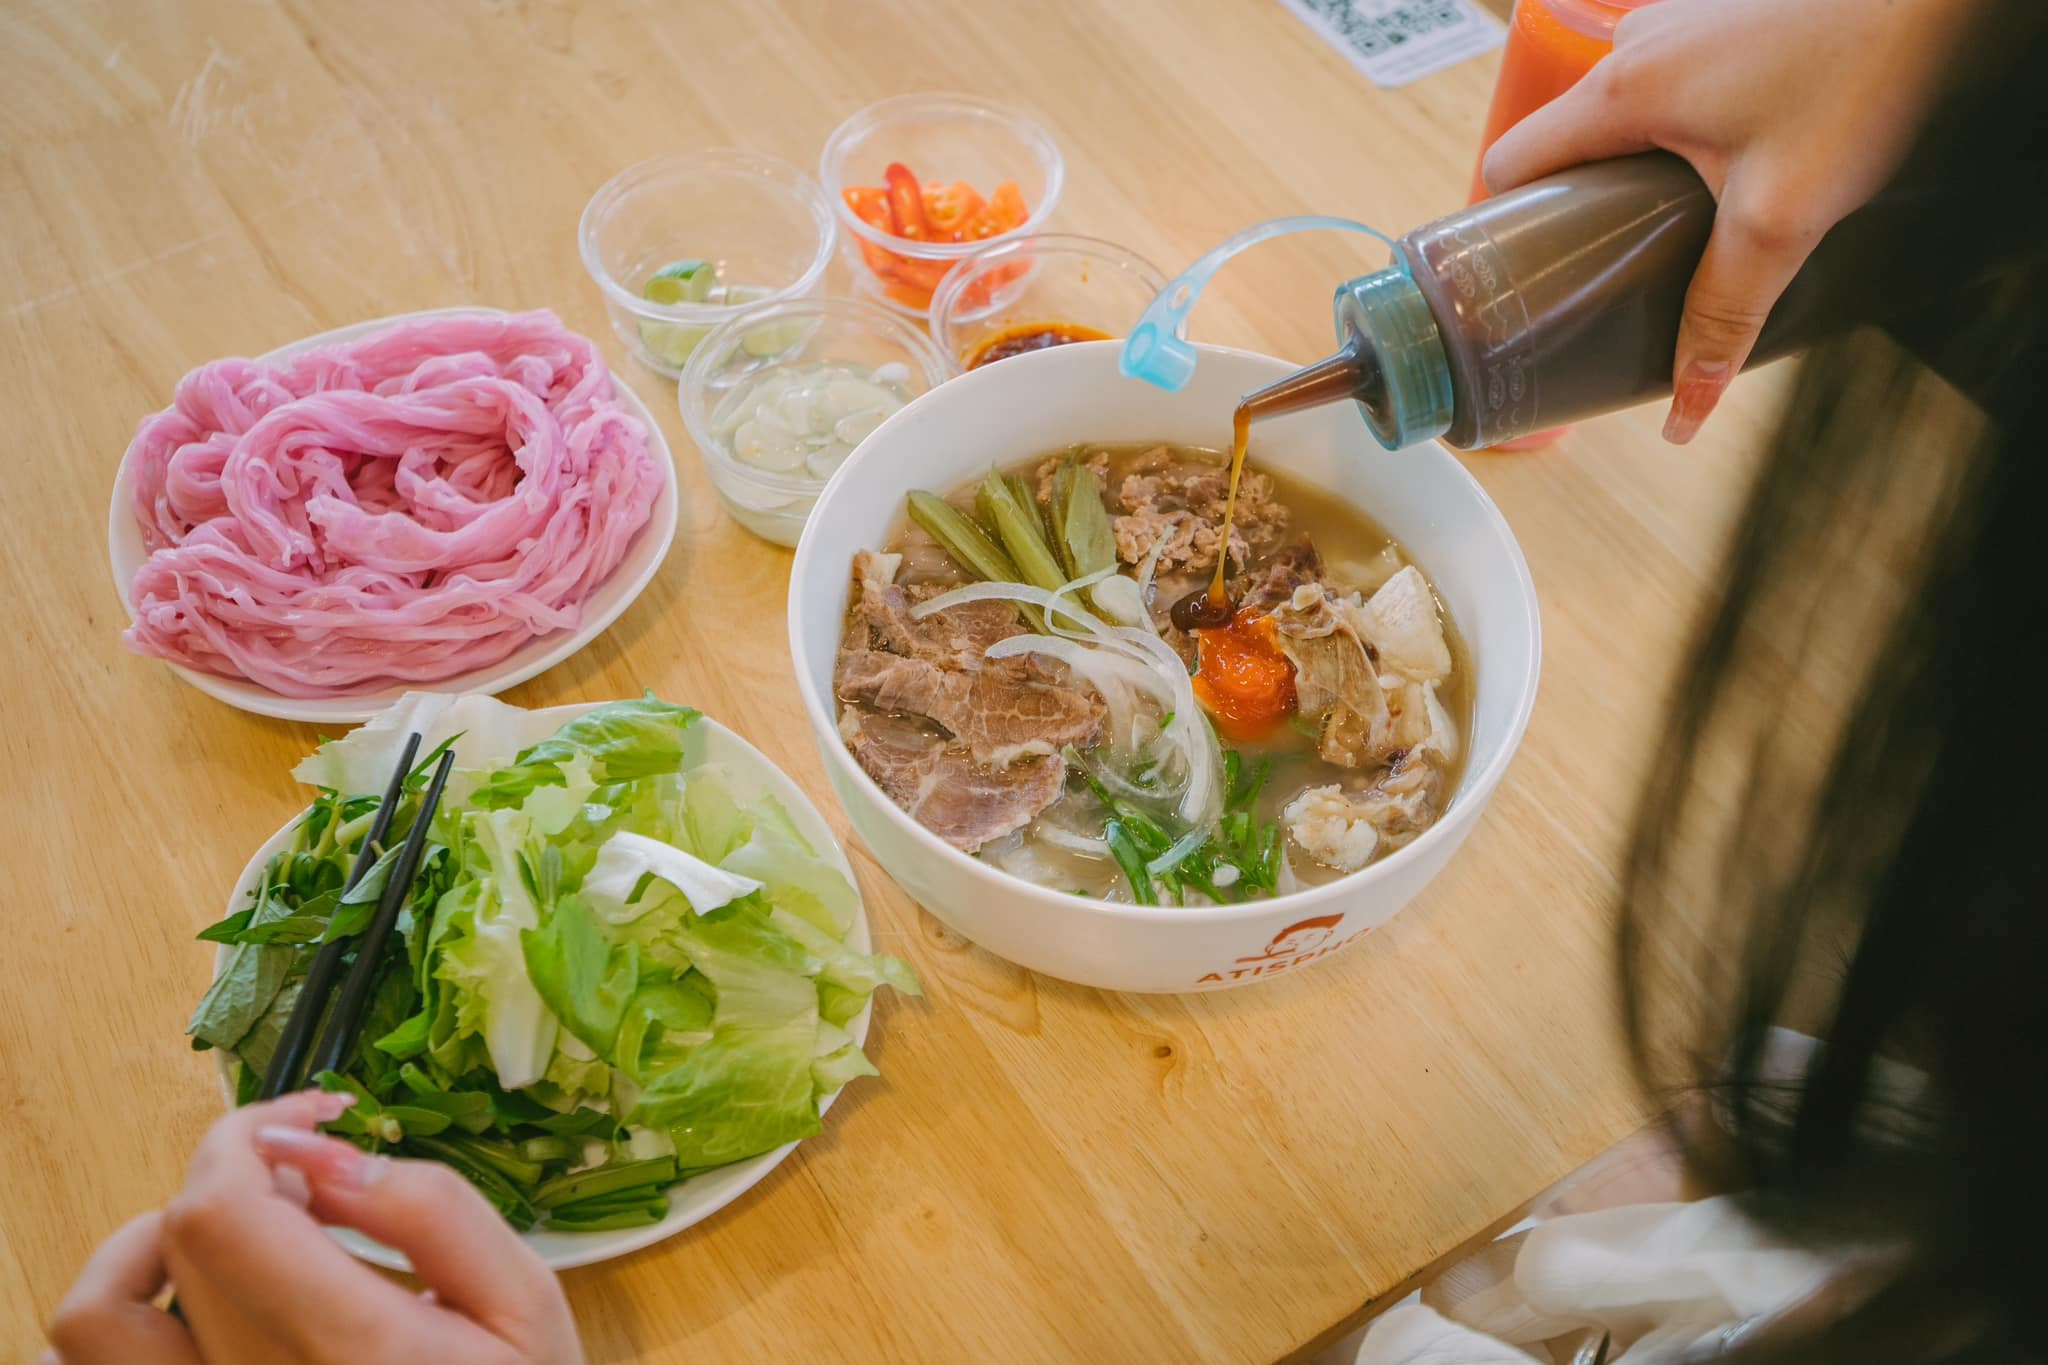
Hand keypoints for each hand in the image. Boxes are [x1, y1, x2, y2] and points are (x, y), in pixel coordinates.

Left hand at [42, 1091, 582, 1363]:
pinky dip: (122, 1322)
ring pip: (96, 1317)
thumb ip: (436, 1215)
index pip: (220, 1212)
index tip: (322, 1122)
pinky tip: (194, 1308)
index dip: (253, 1137)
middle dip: (236, 1171)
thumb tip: (330, 1157)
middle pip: (176, 1239)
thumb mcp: (526, 1304)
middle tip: (314, 1178)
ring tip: (236, 1234)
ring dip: (152, 1248)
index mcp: (347, 1348)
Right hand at [1482, 0, 1978, 442]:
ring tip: (1680, 223)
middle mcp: (1636, 45)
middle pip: (1566, 142)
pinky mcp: (1728, 17)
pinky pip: (1674, 85)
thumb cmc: (1862, 72)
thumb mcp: (1780, 217)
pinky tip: (1735, 164)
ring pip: (1624, 114)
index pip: (1511, 162)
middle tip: (1614, 268)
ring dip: (1637, 168)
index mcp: (1620, 91)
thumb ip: (1722, 313)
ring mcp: (1682, 22)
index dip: (1505, 226)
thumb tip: (1686, 407)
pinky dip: (1683, 129)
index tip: (1524, 279)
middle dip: (1580, 209)